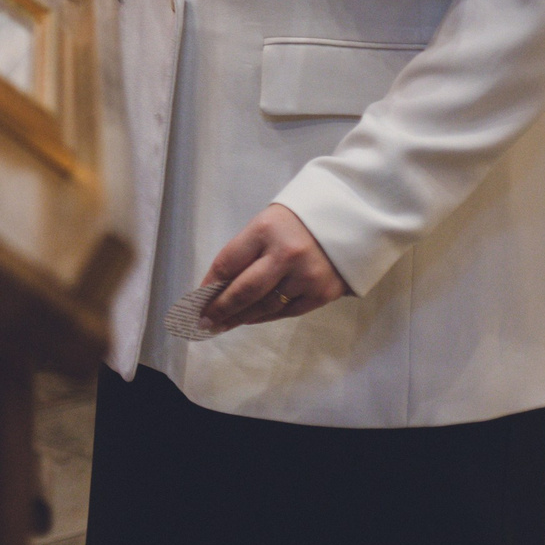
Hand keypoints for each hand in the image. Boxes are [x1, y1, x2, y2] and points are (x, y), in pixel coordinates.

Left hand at [199, 203, 348, 330]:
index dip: (209, 285)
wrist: (349, 220)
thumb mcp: (266, 224)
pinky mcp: (323, 293)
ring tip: (223, 324)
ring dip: (240, 317)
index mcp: (265, 230)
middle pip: (244, 290)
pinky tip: (250, 319)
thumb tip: (218, 286)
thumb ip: (245, 252)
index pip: (227, 263)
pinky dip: (265, 317)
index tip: (196, 300)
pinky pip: (288, 311)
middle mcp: (286, 254)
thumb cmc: (297, 221)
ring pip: (265, 306)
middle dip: (220, 309)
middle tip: (203, 322)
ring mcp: (307, 276)